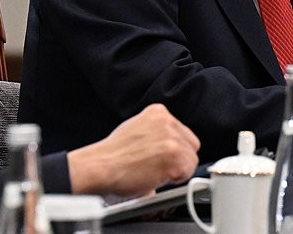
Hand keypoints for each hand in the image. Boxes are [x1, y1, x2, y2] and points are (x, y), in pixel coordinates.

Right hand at [68, 103, 200, 196]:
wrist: (101, 166)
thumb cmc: (113, 154)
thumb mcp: (136, 128)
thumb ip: (156, 132)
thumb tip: (167, 146)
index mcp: (158, 112)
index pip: (182, 132)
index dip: (174, 149)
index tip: (164, 157)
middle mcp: (167, 121)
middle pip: (191, 144)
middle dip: (179, 158)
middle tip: (161, 168)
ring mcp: (172, 138)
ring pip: (191, 159)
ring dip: (177, 170)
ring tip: (155, 173)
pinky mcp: (174, 155)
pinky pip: (188, 171)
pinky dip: (176, 179)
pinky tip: (158, 177)